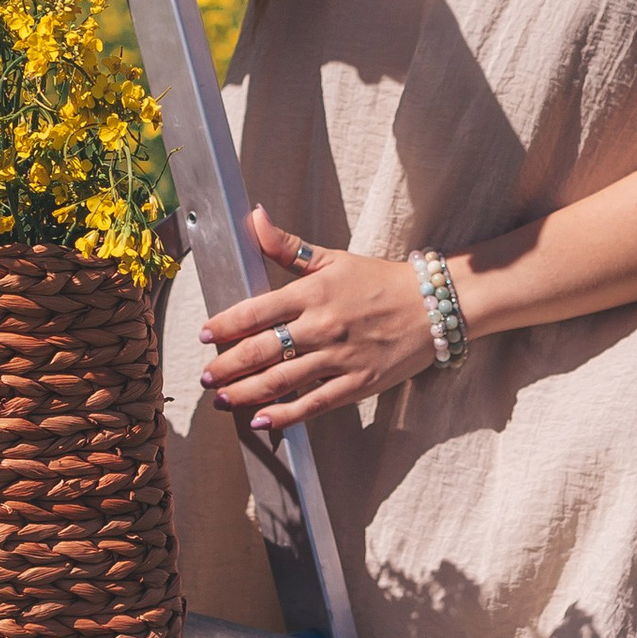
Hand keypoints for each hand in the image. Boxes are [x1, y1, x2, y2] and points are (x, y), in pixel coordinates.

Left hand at [198, 207, 442, 430]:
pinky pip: (314, 403)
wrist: (432, 306)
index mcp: (313, 292)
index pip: (256, 310)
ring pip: (282, 380)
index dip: (224, 325)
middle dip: (227, 366)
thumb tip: (254, 216)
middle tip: (206, 376)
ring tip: (223, 399)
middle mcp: (323, 326)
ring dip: (246, 393)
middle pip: (262, 350)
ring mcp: (340, 357)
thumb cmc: (378, 280)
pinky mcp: (358, 383)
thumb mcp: (332, 258)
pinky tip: (261, 421)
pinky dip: (285, 415)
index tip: (204, 335)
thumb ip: (286, 245)